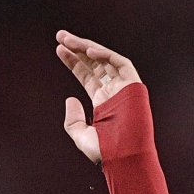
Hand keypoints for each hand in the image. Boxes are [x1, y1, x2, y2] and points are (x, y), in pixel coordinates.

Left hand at [56, 31, 139, 163]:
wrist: (124, 158)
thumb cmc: (106, 153)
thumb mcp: (81, 136)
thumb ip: (73, 120)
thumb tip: (70, 98)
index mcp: (103, 102)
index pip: (87, 75)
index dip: (73, 61)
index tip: (59, 50)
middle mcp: (114, 91)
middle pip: (94, 63)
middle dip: (77, 48)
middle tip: (60, 35)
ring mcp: (124, 87)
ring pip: (105, 59)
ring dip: (86, 47)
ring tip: (67, 39)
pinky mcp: (134, 86)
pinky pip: (121, 63)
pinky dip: (106, 55)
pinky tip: (88, 50)